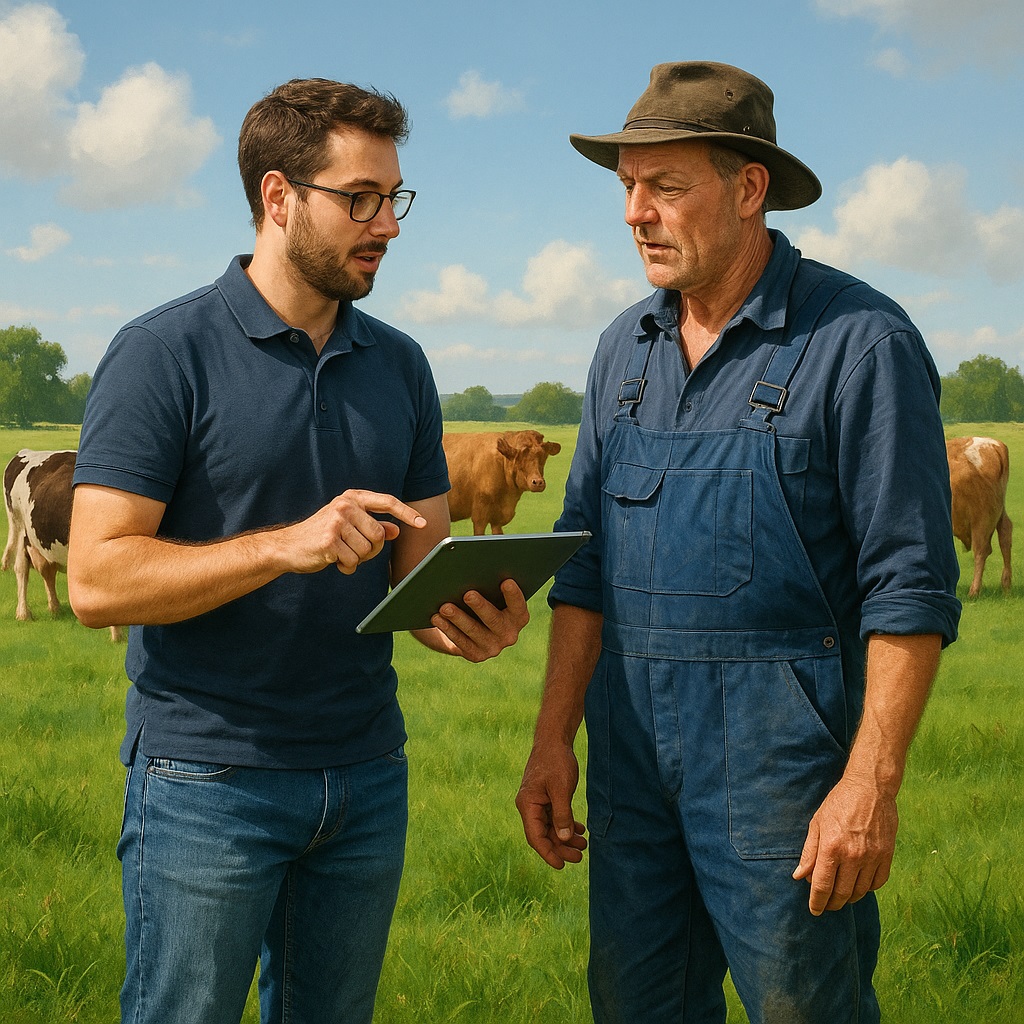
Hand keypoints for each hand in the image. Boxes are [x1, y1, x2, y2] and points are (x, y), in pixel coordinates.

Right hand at [282, 490, 425, 574]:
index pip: (387, 502)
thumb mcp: (348, 525)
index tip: (423, 523)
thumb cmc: (322, 535)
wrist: (288, 546)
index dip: (407, 513)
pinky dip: (346, 567)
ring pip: (367, 550)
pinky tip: (333, 560)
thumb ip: (372, 525)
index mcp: (352, 498)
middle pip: (379, 534)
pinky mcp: (329, 540)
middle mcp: (345, 506)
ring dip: (357, 559)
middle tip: (353, 550)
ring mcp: (336, 522)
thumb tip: (396, 531)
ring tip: (340, 553)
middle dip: (371, 549)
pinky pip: (353, 561)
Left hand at [429, 579, 529, 661]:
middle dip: (480, 606)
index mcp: (519, 616)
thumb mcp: (491, 591)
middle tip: (468, 594)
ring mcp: (493, 647)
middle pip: (494, 619)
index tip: (506, 581)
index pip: (518, 605)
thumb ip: (489, 581)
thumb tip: (476, 564)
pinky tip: (436, 617)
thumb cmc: (484, 598)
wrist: (473, 627)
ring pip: (474, 631)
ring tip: (445, 606)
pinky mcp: (476, 655)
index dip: (513, 594)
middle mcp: (509, 634)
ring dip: (458, 618)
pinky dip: (448, 628)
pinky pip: (460, 641)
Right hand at [515, 740, 587, 868]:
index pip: (535, 837)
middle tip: (580, 856)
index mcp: (527, 805)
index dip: (548, 853)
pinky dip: (566, 824)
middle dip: (561, 847)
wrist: (554, 740)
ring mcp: (537, 802)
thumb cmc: (556, 761)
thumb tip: (563, 838)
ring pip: (550, 827)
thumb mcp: (561, 789)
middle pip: (543, 835)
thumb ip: (562, 814)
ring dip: (566, 837)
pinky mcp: (546, 797)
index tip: (562, 866)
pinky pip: (554, 817)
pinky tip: (580, 829)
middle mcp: (529, 806)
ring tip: (584, 844)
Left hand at [792, 775, 897, 915]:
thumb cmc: (839, 803)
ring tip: (841, 896)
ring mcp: (872, 857)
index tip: (814, 910)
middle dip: (832, 904)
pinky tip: (860, 885)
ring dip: (849, 898)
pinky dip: (867, 889)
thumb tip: (799, 876)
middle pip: (842, 894)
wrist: (870, 788)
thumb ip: (809, 852)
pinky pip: (878, 883)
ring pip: (861, 892)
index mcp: (832, 848)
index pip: (822, 886)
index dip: (817, 902)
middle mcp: (853, 856)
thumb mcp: (817, 823)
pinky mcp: (887, 856)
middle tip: (826, 905)